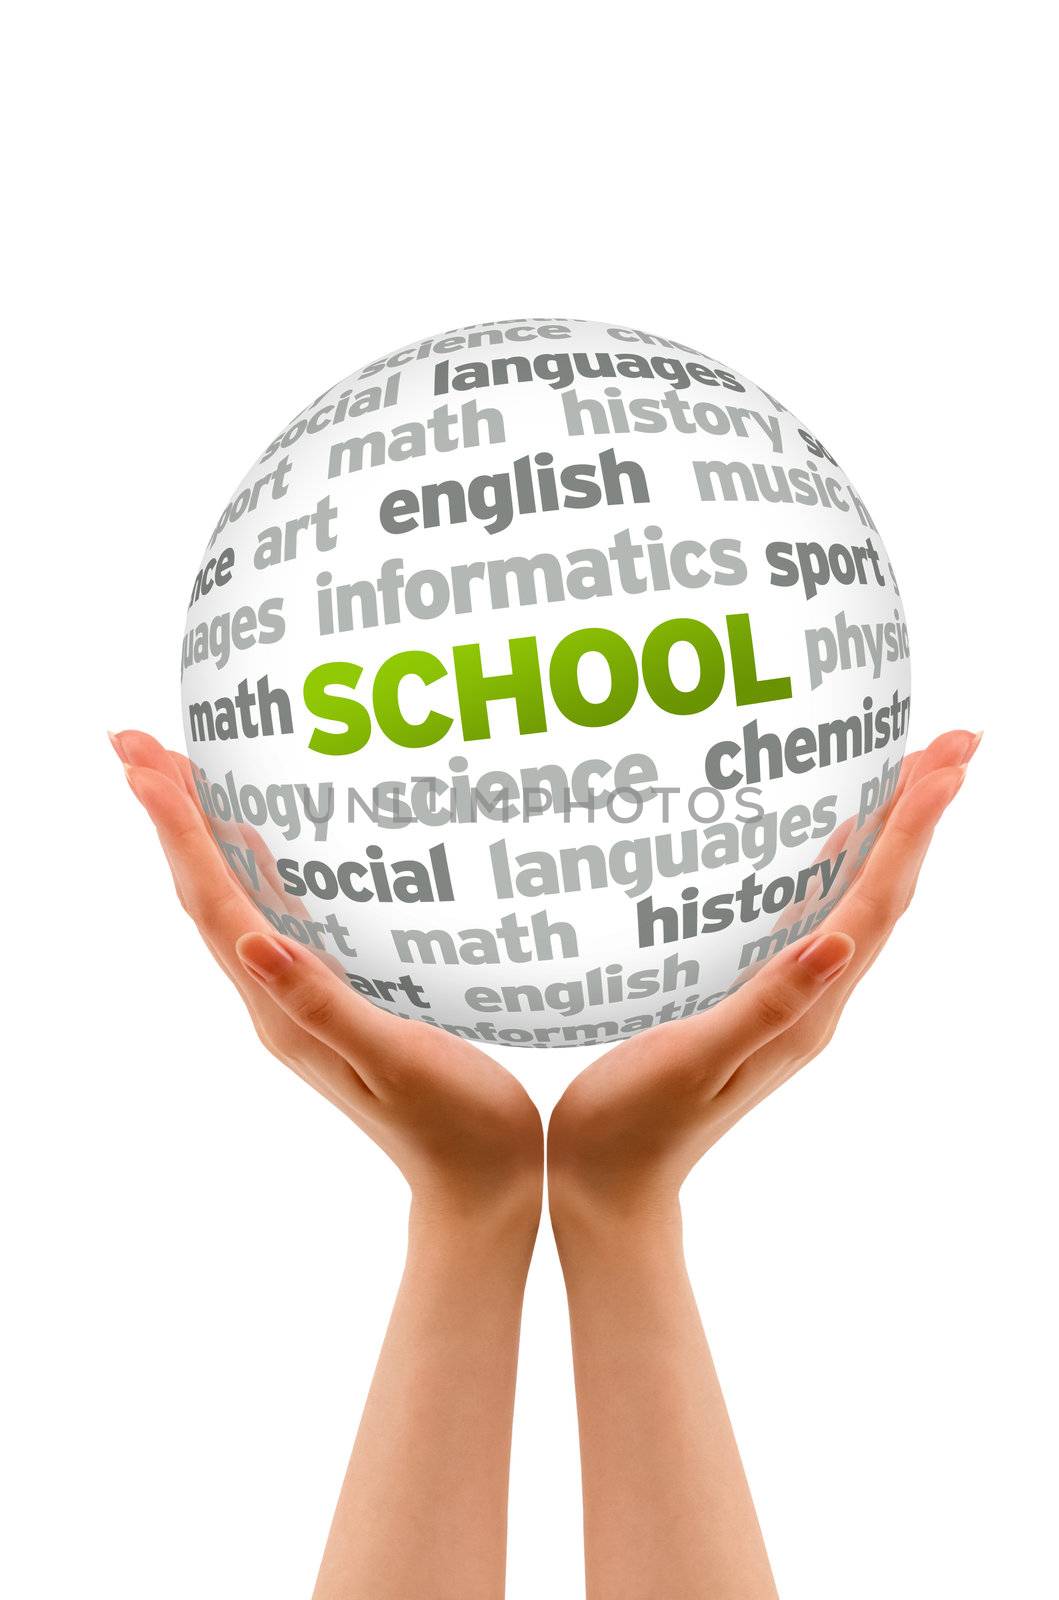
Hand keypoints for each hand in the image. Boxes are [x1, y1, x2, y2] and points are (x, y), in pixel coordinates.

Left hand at [112, 730, 542, 1230]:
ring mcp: (297, 1001)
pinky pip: (274, 916)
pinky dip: (253, 866)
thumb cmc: (451, 1124)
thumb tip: (254, 943)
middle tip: (135, 741)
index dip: (178, 831)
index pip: (214, 905)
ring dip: (199, 835)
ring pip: (231, 901)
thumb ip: (323, 1005)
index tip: (142, 764)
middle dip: (168, 816)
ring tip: (178, 771)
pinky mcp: (328, 1000)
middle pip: (204, 893)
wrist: (476, 1183)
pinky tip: (264, 837)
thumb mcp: (394, 1061)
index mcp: (282, 1012)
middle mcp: (275, 1001)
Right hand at [548, 728, 977, 1230]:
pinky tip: (833, 841)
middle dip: (923, 816)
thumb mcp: (696, 1063)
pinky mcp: (760, 998)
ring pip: (859, 901)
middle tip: (956, 741)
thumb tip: (837, 943)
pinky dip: (838, 867)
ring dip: (892, 836)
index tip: (946, 765)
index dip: (911, 831)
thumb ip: (767, 1005)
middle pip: (886, 893)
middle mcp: (815, 1000)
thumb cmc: (637, 1125)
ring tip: (916, 773)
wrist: (613, 1183)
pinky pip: (816, 916)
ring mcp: (792, 1000)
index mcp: (808, 1011)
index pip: (875, 904)